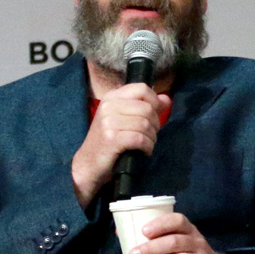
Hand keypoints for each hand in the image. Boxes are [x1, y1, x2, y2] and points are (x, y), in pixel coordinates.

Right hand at [71, 84, 171, 206]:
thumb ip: (146, 107)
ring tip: (146, 145)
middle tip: (150, 135)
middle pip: (147, 108)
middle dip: (155, 124)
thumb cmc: (109, 141)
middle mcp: (108, 106)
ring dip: (151, 138)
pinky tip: (143, 151)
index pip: (142, 89)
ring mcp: (108, 122)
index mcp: (111, 97)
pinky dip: (147, 147)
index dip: (155, 102)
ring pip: (145, 124)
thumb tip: (166, 99)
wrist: (88, 164)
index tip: (155, 115)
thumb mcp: (125, 119)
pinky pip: (140, 139)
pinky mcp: (111, 138)